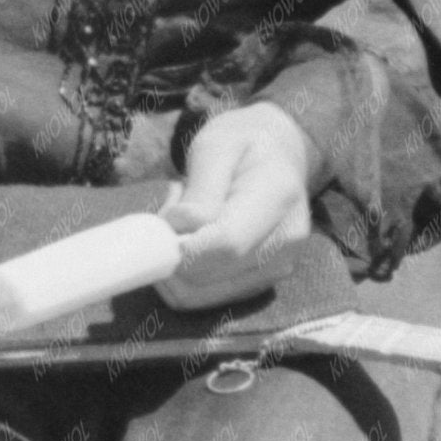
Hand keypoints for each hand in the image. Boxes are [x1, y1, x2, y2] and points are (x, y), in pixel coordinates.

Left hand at [160, 103, 314, 308]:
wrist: (280, 155)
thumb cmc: (243, 143)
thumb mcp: (216, 145)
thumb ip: (201, 190)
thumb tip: (181, 231)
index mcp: (279, 197)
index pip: (227, 243)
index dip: (182, 248)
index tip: (154, 233)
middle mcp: (286, 242)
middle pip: (210, 275)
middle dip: (169, 253)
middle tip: (167, 211)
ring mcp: (277, 268)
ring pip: (200, 295)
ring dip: (172, 265)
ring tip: (181, 222)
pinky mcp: (259, 283)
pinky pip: (203, 297)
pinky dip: (182, 274)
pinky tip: (190, 241)